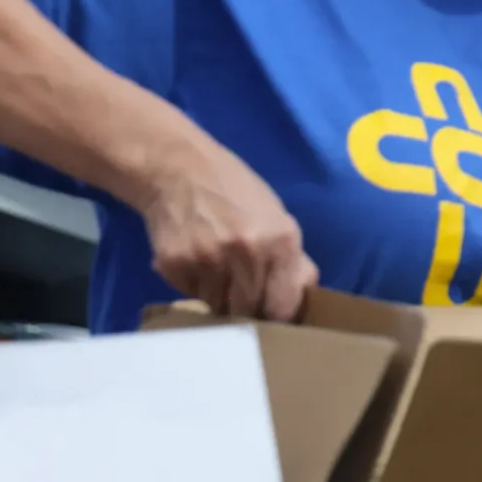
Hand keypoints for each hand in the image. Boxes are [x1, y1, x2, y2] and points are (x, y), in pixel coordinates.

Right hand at [139, 143, 318, 320]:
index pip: (283, 307)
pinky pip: (190, 294)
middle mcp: (246, 254)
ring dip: (219, 298)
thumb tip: (305, 293)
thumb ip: (291, 257)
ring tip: (216, 270)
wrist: (177, 168)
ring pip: (218, 308)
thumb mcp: (275, 215)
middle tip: (241, 292)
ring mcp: (208, 261)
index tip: (271, 311)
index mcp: (280, 242)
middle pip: (249, 312)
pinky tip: (195, 260)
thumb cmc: (233, 190)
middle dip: (248, 308)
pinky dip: (194, 286)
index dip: (278, 314)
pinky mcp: (175, 265)